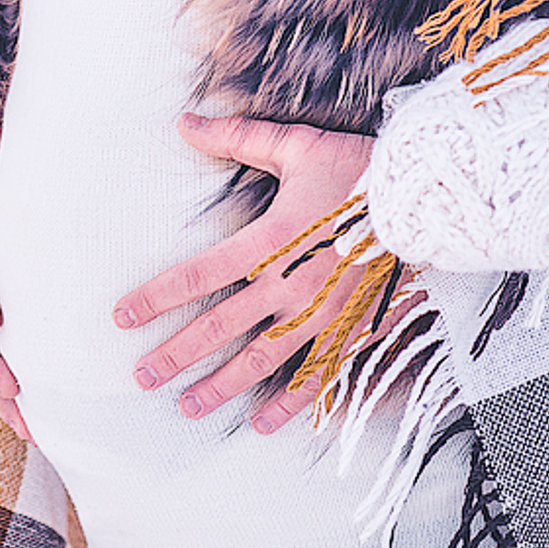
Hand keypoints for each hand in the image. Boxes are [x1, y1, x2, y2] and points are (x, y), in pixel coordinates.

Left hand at [114, 113, 376, 434]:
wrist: (425, 200)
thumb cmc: (359, 168)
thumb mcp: (296, 146)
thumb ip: (237, 138)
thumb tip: (185, 122)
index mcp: (270, 241)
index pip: (198, 274)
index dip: (157, 296)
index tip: (123, 316)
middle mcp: (290, 286)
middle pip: (220, 327)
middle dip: (176, 353)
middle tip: (141, 376)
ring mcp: (320, 315)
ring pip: (260, 361)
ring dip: (220, 386)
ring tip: (187, 406)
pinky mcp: (349, 330)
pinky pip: (314, 376)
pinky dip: (288, 404)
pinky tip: (262, 425)